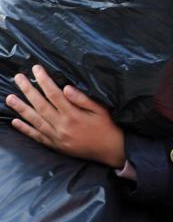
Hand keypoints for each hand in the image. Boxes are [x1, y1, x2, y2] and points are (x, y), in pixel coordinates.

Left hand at [6, 66, 125, 167]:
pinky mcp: (57, 146)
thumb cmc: (109, 128)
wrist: (112, 152)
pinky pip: (38, 137)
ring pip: (35, 121)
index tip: (36, 69)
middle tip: (18, 78)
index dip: (44, 81)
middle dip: (28, 90)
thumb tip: (66, 88)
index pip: (54, 95)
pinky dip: (26, 130)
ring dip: (21, 109)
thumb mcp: (102, 111)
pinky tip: (16, 122)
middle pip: (41, 105)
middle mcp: (63, 126)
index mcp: (74, 116)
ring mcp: (58, 137)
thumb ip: (83, 99)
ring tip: (9, 98)